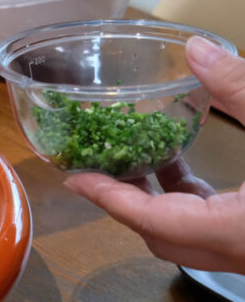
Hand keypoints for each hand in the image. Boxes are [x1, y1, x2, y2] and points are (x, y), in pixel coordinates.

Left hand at [64, 37, 244, 272]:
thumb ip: (241, 89)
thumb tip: (199, 51)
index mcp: (234, 231)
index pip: (151, 219)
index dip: (108, 197)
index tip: (74, 179)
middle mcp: (236, 251)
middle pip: (159, 236)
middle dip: (122, 202)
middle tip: (95, 166)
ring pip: (183, 236)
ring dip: (153, 201)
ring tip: (131, 156)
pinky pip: (207, 228)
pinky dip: (185, 202)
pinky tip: (180, 164)